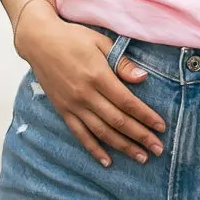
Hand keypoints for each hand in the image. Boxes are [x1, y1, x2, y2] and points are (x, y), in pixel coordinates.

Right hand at [17, 7, 163, 166]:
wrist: (39, 41)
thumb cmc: (73, 38)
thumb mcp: (100, 42)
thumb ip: (122, 62)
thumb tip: (142, 78)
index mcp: (98, 76)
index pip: (127, 102)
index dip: (146, 116)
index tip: (161, 127)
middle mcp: (86, 94)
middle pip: (118, 121)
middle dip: (140, 136)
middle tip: (158, 149)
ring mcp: (73, 105)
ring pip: (102, 131)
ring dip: (122, 146)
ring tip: (141, 157)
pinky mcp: (63, 110)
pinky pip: (80, 134)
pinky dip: (94, 149)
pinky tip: (107, 161)